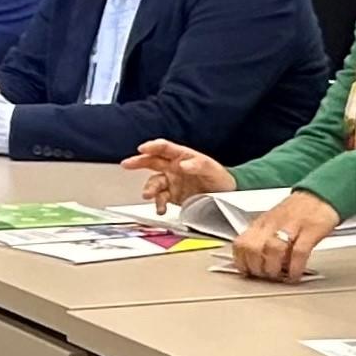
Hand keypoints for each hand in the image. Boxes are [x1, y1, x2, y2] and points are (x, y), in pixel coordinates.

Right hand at [122, 140, 236, 208]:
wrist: (228, 197)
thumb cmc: (221, 178)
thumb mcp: (212, 169)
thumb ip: (198, 165)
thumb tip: (182, 164)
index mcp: (182, 156)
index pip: (164, 148)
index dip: (152, 146)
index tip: (142, 149)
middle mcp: (174, 168)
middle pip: (152, 161)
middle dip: (138, 162)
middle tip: (127, 164)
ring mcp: (172, 182)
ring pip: (154, 182)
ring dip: (149, 188)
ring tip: (148, 194)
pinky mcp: (173, 196)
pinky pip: (161, 198)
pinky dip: (158, 204)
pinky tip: (161, 208)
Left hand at [229, 189, 340, 281]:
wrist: (320, 195)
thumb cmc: (296, 211)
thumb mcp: (272, 222)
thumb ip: (261, 239)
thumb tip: (252, 263)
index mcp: (261, 223)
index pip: (240, 244)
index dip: (241, 262)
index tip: (247, 273)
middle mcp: (273, 224)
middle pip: (253, 248)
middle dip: (257, 268)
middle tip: (265, 276)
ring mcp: (292, 226)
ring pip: (273, 250)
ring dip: (274, 268)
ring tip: (280, 276)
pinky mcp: (311, 230)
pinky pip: (299, 252)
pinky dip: (295, 267)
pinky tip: (295, 274)